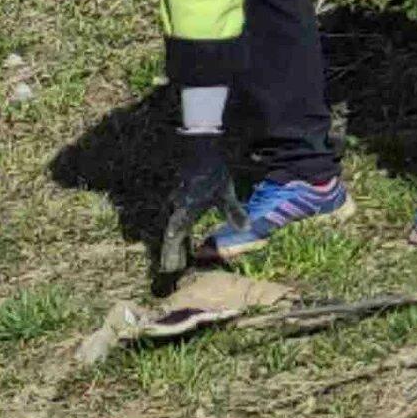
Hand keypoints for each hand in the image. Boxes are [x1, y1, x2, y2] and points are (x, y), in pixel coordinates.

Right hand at [155, 132, 236, 283]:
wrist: (199, 149)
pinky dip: (177, 229)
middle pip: (171, 234)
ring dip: (174, 241)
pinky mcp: (179, 197)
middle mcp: (176, 209)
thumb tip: (246, 229)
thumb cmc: (213, 173)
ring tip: (177, 256)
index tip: (170, 268)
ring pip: (171, 226)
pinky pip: (175, 217)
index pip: (175, 236)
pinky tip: (182, 234)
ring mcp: (175, 203)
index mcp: (185, 210)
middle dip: (171, 251)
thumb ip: (233, 212)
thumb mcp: (225, 193)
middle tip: (172, 268)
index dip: (172, 252)